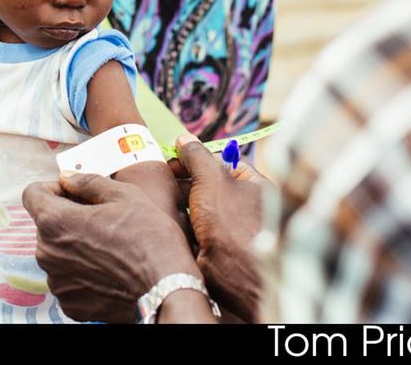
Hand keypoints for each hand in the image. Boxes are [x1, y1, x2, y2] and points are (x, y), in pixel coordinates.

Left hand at [22, 174, 200, 322]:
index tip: (76, 193)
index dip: (54, 188)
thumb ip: (87, 182)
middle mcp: (46, 254)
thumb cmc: (149, 239)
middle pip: (46, 224)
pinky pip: (68, 279)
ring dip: (75, 245)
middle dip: (68, 217)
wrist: (167, 290)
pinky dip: (83, 272)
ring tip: (109, 247)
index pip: (32, 194)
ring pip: (57, 252)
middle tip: (103, 220)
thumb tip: (68, 178)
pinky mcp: (70, 304)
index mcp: (54, 222)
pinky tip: (109, 270)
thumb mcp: (124, 194)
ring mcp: (57, 283)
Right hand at [172, 133, 264, 321]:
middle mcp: (244, 206)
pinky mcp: (217, 251)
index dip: (195, 160)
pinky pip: (195, 232)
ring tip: (159, 202)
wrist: (237, 272)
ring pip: (199, 210)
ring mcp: (230, 230)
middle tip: (161, 182)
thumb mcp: (212, 178)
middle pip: (207, 187)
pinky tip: (166, 223)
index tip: (172, 161)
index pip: (221, 163)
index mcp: (252, 185)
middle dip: (185, 184)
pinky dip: (182, 228)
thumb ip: (197, 156)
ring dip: (181, 207)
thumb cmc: (232, 219)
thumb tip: (183, 138)